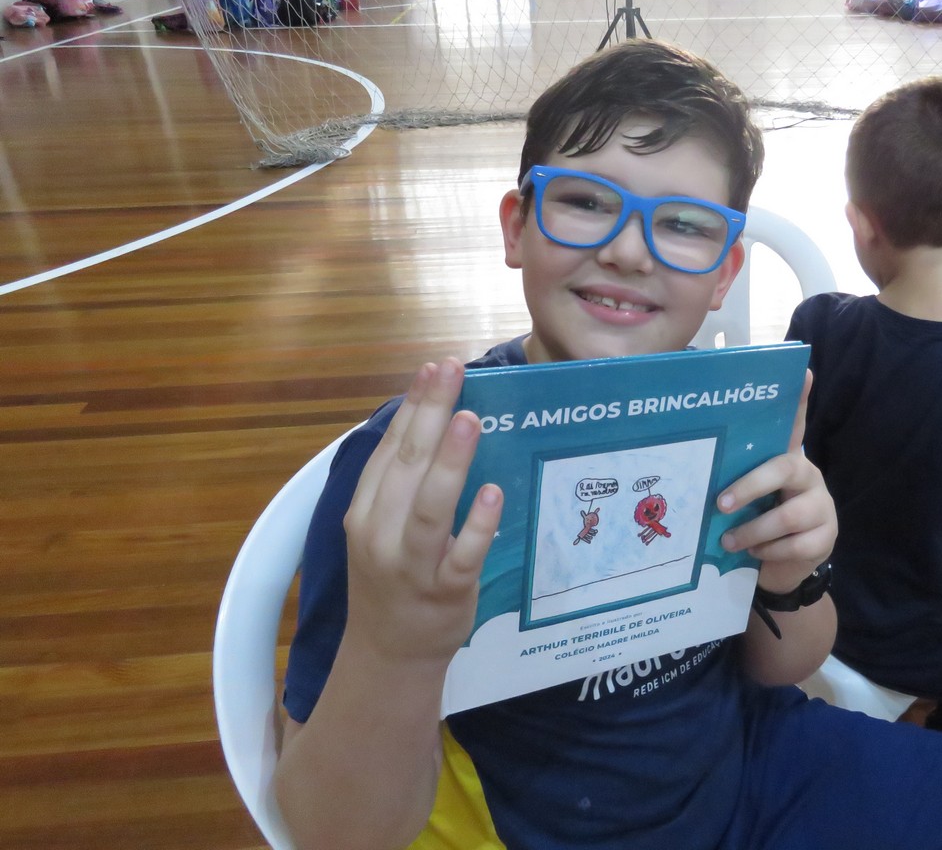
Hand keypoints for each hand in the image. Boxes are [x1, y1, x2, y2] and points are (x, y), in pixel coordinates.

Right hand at [342, 359, 502, 664]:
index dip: (412, 407)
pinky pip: (462, 555)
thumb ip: (402, 483)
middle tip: (452, 371)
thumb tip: (436, 421)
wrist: (389, 654)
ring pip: (429, 508)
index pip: (390, 450)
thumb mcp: (381, 528)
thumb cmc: (393, 579)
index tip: (433, 368)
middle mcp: (381, 534)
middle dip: (429, 415)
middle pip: (406, 466)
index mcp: (365, 511)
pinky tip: (494, 492)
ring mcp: (412, 566)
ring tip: (470, 419)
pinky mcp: (445, 593)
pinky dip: (478, 524)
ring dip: (450, 461)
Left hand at [717, 371, 835, 594]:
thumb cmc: (754, 523)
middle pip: (784, 468)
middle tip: (721, 504)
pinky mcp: (826, 537)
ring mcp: (821, 506)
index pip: (793, 424)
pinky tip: (754, 553)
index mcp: (785, 460)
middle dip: (750, 486)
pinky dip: (768, 551)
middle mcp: (807, 475)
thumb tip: (693, 466)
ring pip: (788, 515)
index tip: (802, 373)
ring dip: (752, 530)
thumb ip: (732, 480)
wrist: (779, 570)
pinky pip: (795, 544)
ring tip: (727, 540)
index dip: (798, 400)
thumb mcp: (744, 499)